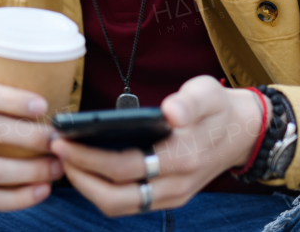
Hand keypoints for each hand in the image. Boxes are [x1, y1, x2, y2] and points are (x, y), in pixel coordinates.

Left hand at [51, 75, 263, 215]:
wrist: (244, 132)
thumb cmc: (218, 108)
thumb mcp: (207, 93)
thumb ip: (190, 101)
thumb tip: (171, 110)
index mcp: (182, 158)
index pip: (126, 168)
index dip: (89, 158)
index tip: (62, 141)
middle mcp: (176, 185)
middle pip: (116, 197)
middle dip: (80, 176)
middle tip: (56, 152)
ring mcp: (173, 196)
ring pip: (120, 206)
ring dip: (88, 188)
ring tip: (67, 161)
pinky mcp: (169, 198)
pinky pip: (129, 204)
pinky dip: (103, 191)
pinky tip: (88, 169)